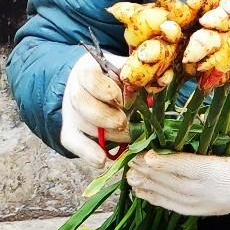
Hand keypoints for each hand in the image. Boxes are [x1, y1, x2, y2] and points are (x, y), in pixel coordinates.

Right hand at [59, 50, 131, 166]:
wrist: (99, 89)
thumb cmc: (117, 80)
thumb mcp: (127, 72)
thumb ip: (138, 77)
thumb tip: (159, 82)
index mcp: (88, 69)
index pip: (89, 78)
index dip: (106, 90)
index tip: (121, 100)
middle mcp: (75, 89)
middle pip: (81, 102)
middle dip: (106, 116)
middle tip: (124, 122)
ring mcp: (71, 112)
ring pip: (83, 125)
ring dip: (108, 135)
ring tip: (128, 135)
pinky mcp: (70, 130)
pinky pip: (73, 143)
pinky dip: (87, 153)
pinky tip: (102, 160)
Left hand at [126, 117, 229, 217]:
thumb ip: (222, 123)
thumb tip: (192, 114)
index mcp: (223, 172)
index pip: (189, 168)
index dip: (166, 163)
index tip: (146, 156)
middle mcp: (212, 193)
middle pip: (175, 183)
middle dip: (150, 173)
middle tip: (130, 160)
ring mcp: (207, 205)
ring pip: (171, 197)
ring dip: (149, 186)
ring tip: (130, 175)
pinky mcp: (203, 212)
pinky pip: (175, 207)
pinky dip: (156, 199)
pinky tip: (141, 191)